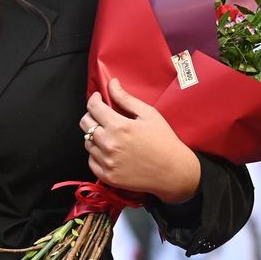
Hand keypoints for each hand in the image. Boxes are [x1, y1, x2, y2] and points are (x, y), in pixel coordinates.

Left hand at [81, 77, 201, 203]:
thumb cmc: (165, 142)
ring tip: (111, 135)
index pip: (93, 107)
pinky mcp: (107, 175)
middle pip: (85, 124)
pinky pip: (91, 160)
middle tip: (102, 116)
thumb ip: (126, 99)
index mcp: (119, 127)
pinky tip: (110, 151)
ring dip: (94, 136)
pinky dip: (96, 154)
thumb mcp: (149, 115)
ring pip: (87, 142)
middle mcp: (109, 144)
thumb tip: (112, 84)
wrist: (174, 172)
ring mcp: (107, 161)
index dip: (94, 99)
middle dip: (91, 116)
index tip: (98, 98)